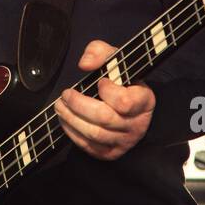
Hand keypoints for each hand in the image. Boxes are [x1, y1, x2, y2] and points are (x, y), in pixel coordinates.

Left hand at [53, 39, 155, 159]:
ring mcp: (125, 141)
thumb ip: (100, 52)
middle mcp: (137, 124)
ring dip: (71, 119)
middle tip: (65, 95)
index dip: (108, 92)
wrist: (128, 103)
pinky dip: (72, 133)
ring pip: (94, 134)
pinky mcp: (111, 152)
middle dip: (79, 105)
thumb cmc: (121, 80)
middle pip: (104, 118)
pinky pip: (89, 146)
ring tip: (60, 106)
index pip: (124, 102)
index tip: (100, 82)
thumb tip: (85, 64)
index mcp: (144, 101)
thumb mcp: (114, 59)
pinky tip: (65, 120)